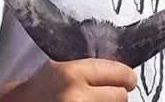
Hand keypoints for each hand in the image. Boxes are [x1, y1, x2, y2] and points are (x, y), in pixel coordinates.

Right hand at [16, 58, 137, 100]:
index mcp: (73, 73)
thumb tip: (125, 73)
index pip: (122, 74)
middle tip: (101, 95)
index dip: (125, 78)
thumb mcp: (62, 68)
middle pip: (121, 96)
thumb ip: (91, 68)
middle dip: (115, 95)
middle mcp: (77, 96)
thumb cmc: (40, 88)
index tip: (124, 81)